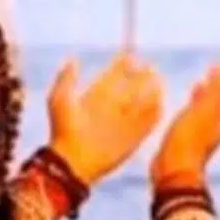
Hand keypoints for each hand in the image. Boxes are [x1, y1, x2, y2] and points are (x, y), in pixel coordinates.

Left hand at [47, 53, 163, 186]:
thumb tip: (73, 59)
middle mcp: (112, 108)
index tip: (132, 58)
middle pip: (132, 87)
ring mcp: (122, 123)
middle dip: (143, 78)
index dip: (123, 66)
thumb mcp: (59, 100)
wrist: (71, 161)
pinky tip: (160, 105)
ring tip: (159, 84)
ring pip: (142, 104)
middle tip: (152, 69)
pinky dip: (154, 115)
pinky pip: (147, 125)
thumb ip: (67, 79)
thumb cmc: (63, 130)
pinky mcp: (132, 139)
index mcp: (96, 96)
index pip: (115, 76)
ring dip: (151, 94)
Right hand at [151, 62, 219, 186]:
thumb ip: (215, 91)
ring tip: (202, 81)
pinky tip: (189, 103)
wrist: (174, 169)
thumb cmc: (188, 139)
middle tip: (216, 67)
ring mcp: (205, 132)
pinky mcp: (191, 136)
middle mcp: (218, 124)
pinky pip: (197, 115)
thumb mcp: (202, 111)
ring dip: (208, 93)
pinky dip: (196, 104)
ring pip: (210, 107)